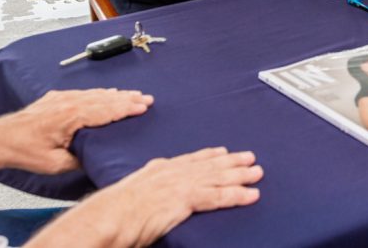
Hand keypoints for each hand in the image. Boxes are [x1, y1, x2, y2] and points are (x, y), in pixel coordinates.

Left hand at [0, 89, 152, 174]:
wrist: (0, 139)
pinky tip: (108, 94)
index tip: (143, 106)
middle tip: (147, 98)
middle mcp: (69, 103)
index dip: (127, 108)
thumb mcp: (55, 164)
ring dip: (117, 95)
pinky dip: (100, 93)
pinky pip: (84, 93)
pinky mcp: (56, 98)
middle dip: (128, 98)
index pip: (107, 110)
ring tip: (134, 95)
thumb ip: (79, 158)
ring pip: (96, 93)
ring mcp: (62, 98)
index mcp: (71, 117)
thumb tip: (95, 155)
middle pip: (106, 98)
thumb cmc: (24, 151)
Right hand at [106, 147, 262, 246]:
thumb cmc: (114, 212)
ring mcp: (182, 184)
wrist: (109, 217)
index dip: (211, 155)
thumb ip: (148, 186)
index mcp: (160, 169)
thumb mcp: (134, 191)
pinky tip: (251, 195)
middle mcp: (174, 172)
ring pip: (218, 178)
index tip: (224, 151)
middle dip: (232, 161)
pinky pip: (218, 197)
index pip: (192, 159)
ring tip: (258, 174)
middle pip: (210, 164)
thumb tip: (152, 188)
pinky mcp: (186, 198)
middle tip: (250, 158)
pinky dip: (237, 195)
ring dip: (241, 175)